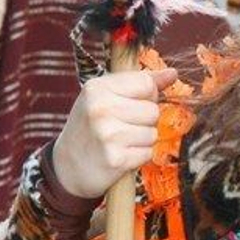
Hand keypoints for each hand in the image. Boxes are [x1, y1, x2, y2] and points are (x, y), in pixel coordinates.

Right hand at [51, 68, 178, 199]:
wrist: (67, 166)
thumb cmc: (91, 128)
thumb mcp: (106, 97)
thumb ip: (140, 83)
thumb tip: (172, 73)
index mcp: (97, 88)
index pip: (146, 83)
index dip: (147, 96)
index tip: (131, 105)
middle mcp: (101, 108)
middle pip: (153, 111)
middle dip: (144, 122)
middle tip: (122, 128)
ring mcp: (107, 134)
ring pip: (152, 133)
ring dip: (142, 141)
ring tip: (120, 142)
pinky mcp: (116, 158)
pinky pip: (147, 153)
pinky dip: (138, 157)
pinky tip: (120, 155)